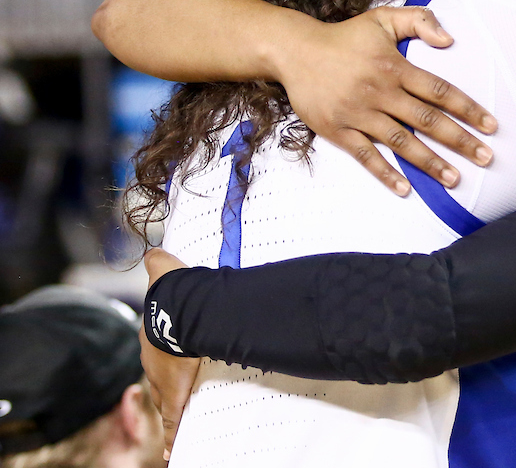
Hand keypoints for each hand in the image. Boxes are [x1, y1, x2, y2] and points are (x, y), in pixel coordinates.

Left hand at [142, 248, 199, 461]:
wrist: (178, 312)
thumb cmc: (174, 294)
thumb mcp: (164, 271)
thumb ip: (157, 261)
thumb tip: (153, 252)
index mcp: (151, 339)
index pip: (155, 353)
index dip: (162, 357)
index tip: (170, 361)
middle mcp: (152, 362)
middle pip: (157, 379)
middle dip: (164, 385)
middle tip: (174, 392)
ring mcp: (162, 380)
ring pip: (164, 400)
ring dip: (169, 408)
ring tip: (176, 423)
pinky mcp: (175, 393)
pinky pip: (174, 419)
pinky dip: (173, 435)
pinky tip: (173, 450)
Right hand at [277, 6, 497, 194]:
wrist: (294, 51)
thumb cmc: (345, 37)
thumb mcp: (382, 19)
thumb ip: (420, 21)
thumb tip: (450, 40)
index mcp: (395, 66)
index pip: (440, 91)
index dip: (468, 109)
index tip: (491, 126)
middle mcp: (380, 91)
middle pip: (427, 120)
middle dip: (459, 140)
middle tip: (486, 158)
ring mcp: (359, 113)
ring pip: (401, 142)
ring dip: (430, 162)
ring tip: (455, 179)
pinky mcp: (338, 130)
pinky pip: (365, 155)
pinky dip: (385, 173)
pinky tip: (406, 189)